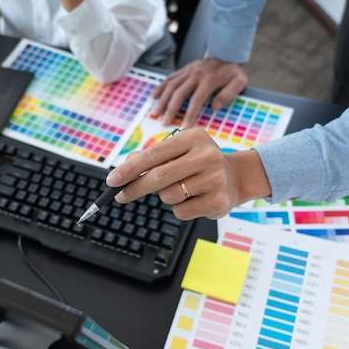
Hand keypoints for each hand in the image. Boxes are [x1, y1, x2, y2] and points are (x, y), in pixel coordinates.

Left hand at [106, 128, 270, 220]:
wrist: (235, 178)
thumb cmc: (198, 163)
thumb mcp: (178, 151)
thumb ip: (152, 157)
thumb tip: (125, 167)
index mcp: (193, 137)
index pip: (153, 155)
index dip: (129, 169)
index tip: (112, 180)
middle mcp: (206, 154)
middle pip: (158, 177)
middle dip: (135, 188)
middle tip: (120, 196)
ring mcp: (215, 178)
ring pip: (168, 195)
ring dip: (166, 197)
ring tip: (182, 189)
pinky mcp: (218, 200)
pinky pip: (181, 211)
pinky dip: (180, 209)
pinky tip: (194, 199)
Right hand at [151, 58, 247, 128]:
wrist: (227, 53)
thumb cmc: (232, 72)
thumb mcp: (239, 82)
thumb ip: (229, 94)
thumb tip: (215, 107)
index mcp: (208, 80)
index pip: (196, 99)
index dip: (189, 114)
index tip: (184, 127)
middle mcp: (195, 74)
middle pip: (179, 93)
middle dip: (170, 109)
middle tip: (164, 122)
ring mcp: (187, 71)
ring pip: (171, 86)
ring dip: (162, 100)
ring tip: (156, 113)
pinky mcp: (183, 70)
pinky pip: (169, 78)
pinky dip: (160, 88)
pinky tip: (153, 97)